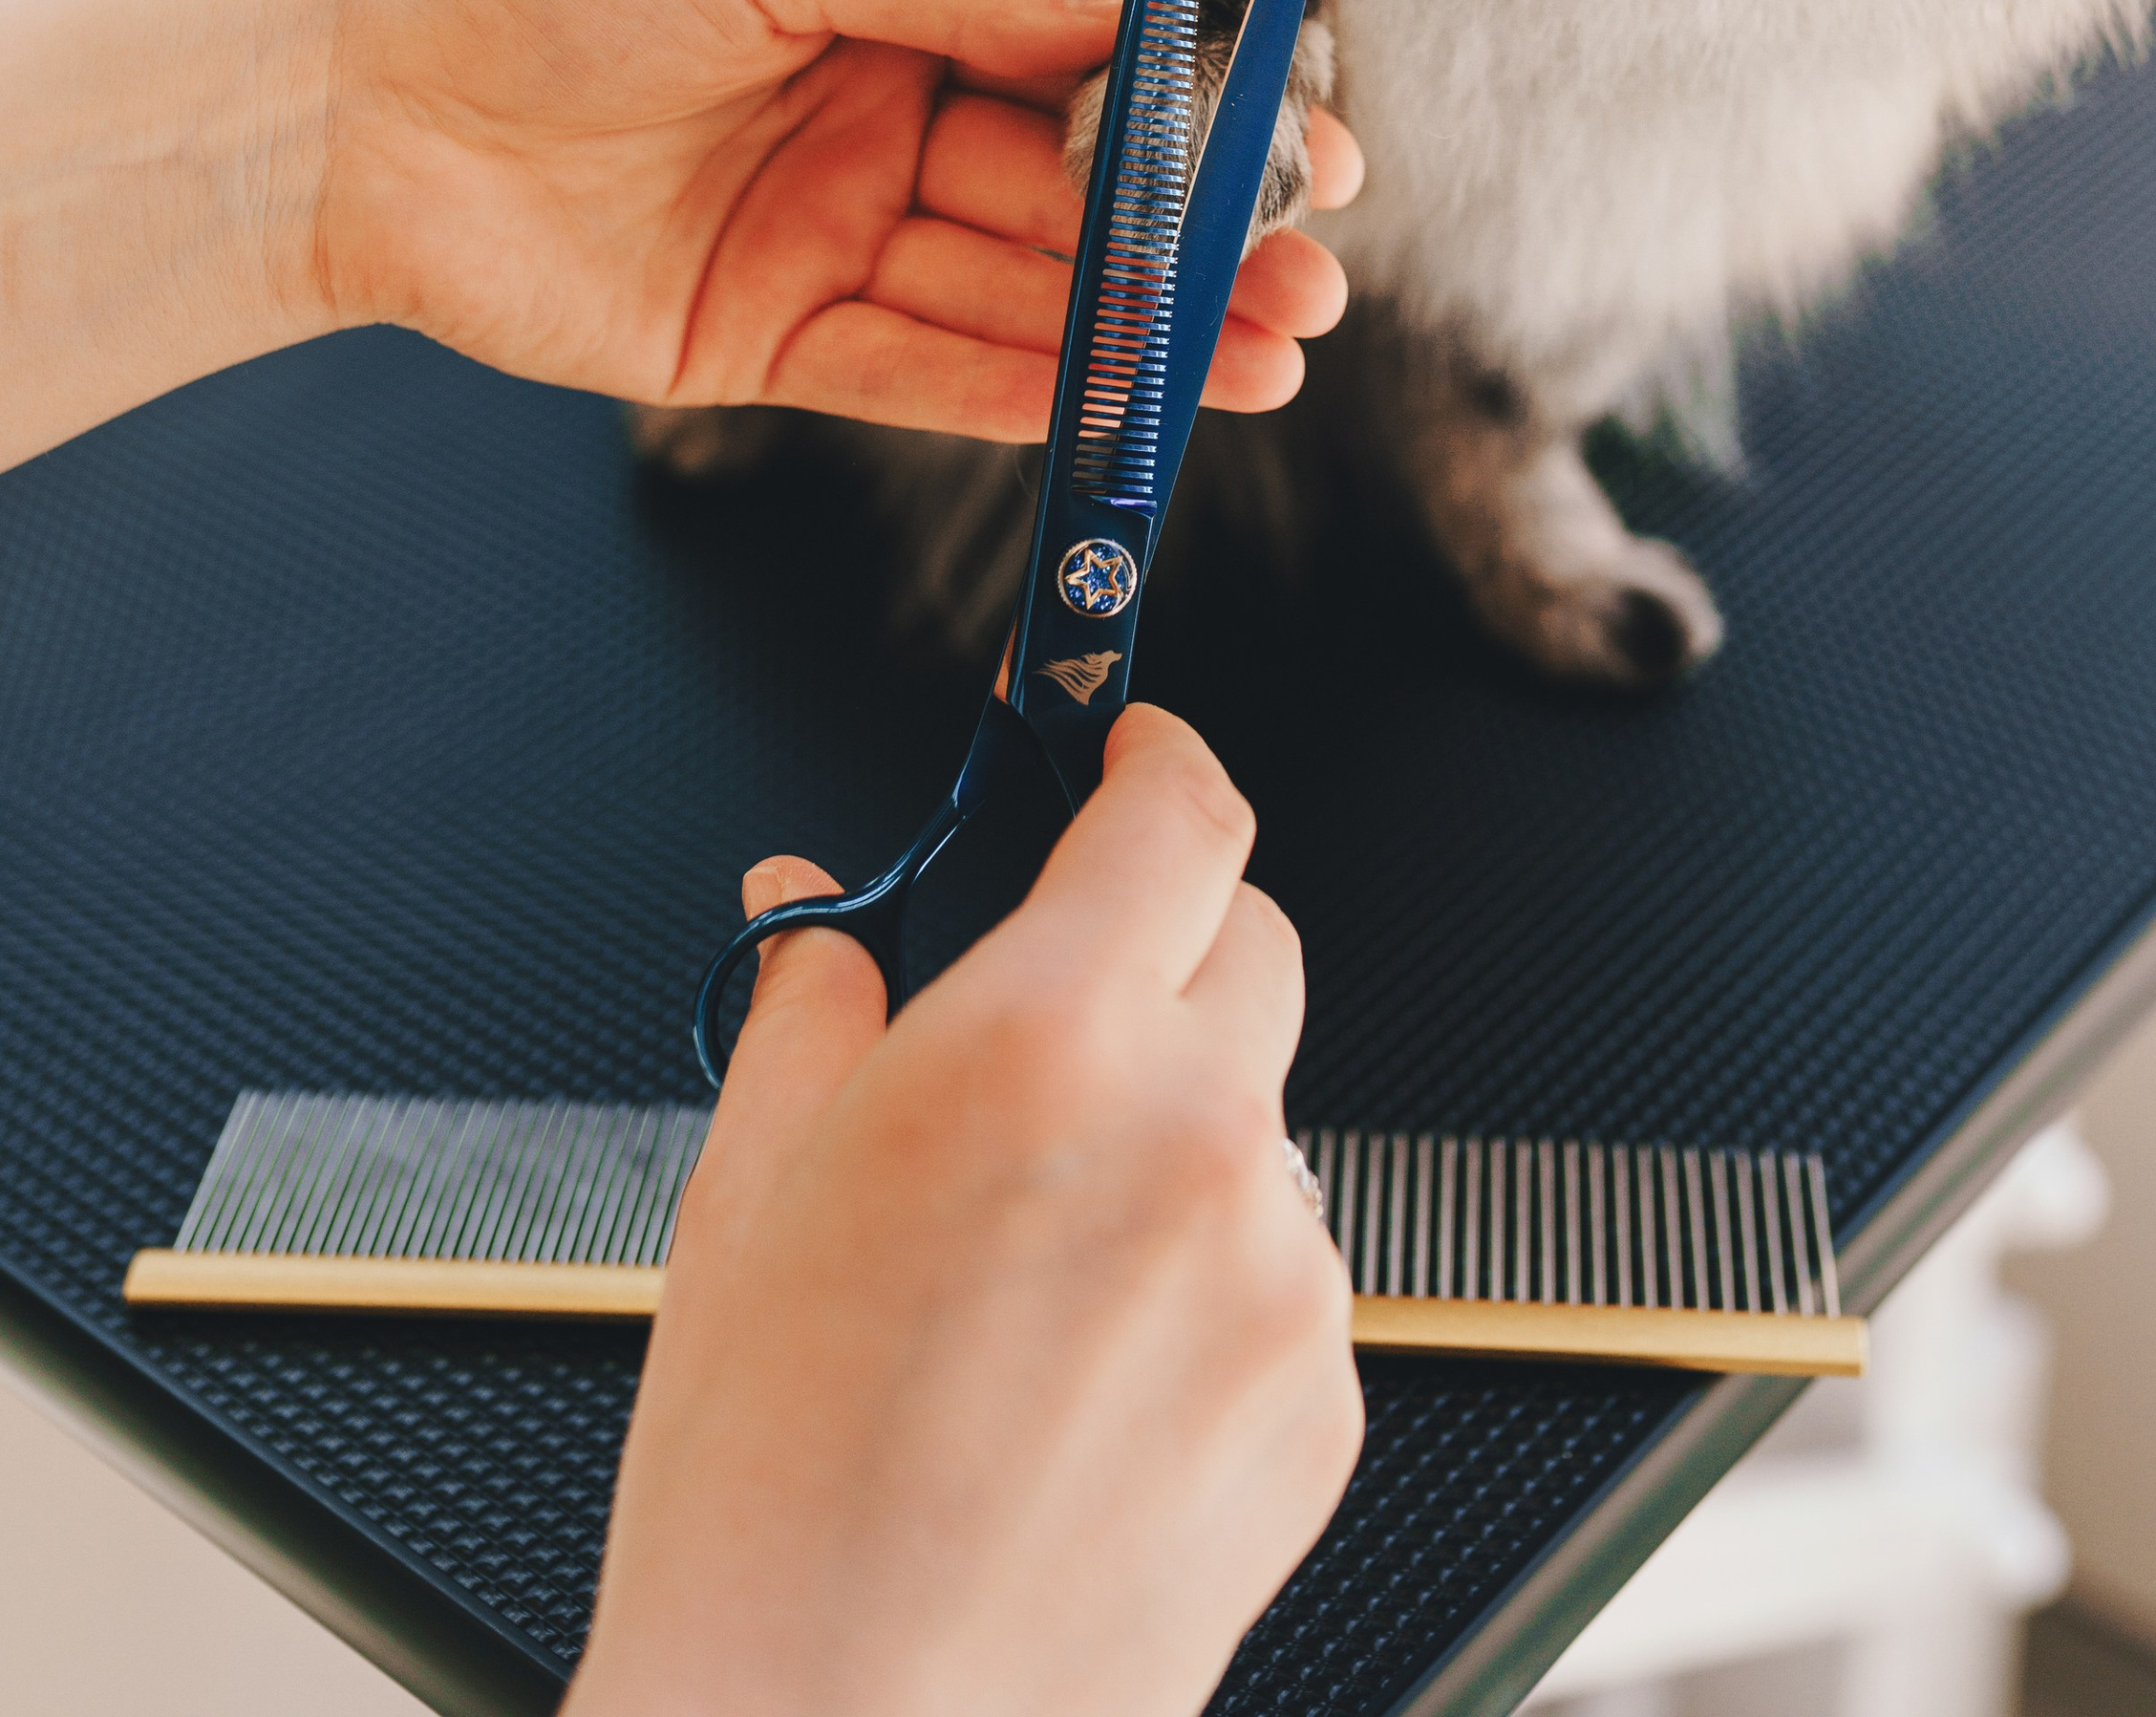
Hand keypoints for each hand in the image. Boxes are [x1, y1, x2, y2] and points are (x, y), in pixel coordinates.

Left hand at [0, 0, 1358, 467]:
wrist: (364, 92)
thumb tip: (1124, 28)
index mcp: (881, 18)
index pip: (1075, 77)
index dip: (1194, 119)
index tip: (1314, 147)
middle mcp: (868, 134)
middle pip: (1063, 205)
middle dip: (1195, 246)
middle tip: (1315, 283)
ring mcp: (821, 245)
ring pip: (1012, 302)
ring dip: (1138, 335)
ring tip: (1268, 354)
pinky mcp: (762, 347)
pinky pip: (915, 375)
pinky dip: (1019, 392)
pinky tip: (1123, 400)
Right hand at [570, 708, 1362, 1716]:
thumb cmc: (766, 1494)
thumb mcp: (745, 1196)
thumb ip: (812, 1007)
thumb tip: (820, 910)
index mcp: (1043, 1043)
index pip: (1180, 815)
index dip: (1155, 758)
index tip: (1127, 752)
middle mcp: (1192, 1135)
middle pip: (1252, 944)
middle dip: (1165, 947)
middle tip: (1057, 1020)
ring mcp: (1277, 1276)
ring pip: (1264, 1123)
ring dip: (1182, 1135)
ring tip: (1035, 1278)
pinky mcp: (1319, 1403)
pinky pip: (1286, 1275)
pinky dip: (1210, 1285)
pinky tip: (1086, 1387)